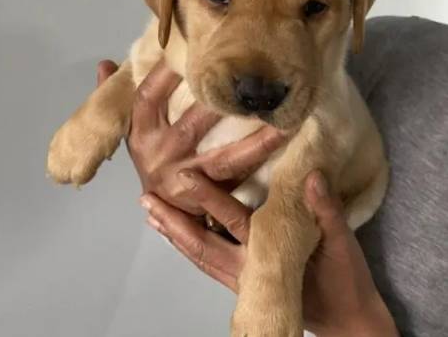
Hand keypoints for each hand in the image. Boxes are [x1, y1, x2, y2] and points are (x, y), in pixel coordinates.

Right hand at [96, 59, 285, 214]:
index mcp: (140, 135)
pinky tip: (284, 141)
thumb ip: (118, 98)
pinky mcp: (209, 199)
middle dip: (220, 102)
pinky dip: (262, 159)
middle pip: (192, 124)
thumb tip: (104, 64)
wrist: (163, 213)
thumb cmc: (153, 160)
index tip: (187, 51)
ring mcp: (186, 181)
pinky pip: (240, 178)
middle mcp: (160, 158)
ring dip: (257, 139)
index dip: (165, 74)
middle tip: (249, 77)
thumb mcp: (132, 130)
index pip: (149, 98)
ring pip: (226, 158)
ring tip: (282, 117)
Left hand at [138, 169, 398, 336]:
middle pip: (203, 241)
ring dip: (174, 235)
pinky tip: (175, 235)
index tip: (185, 176)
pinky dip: (189, 248)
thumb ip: (326, 210)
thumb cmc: (345, 281)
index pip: (232, 218)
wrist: (349, 322)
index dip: (208, 197)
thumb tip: (313, 175)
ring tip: (150, 214)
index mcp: (268, 253)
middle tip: (147, 198)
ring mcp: (242, 278)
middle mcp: (247, 267)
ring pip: (200, 256)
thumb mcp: (342, 245)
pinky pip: (208, 264)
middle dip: (174, 221)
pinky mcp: (244, 283)